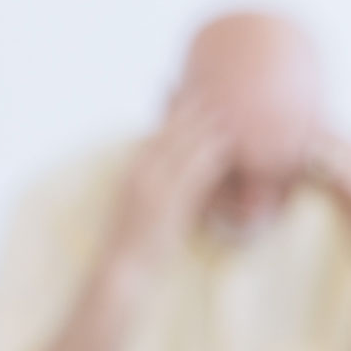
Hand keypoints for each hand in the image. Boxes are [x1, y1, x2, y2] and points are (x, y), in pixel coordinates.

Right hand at [105, 92, 234, 274]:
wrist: (123, 269)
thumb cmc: (141, 241)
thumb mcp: (150, 204)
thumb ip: (166, 185)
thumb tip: (187, 175)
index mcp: (136, 168)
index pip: (157, 128)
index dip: (173, 106)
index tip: (188, 83)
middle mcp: (141, 171)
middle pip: (169, 129)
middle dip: (191, 105)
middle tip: (214, 81)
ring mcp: (152, 186)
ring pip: (181, 146)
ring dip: (204, 123)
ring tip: (227, 103)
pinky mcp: (166, 204)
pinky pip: (191, 174)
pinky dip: (209, 156)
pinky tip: (227, 143)